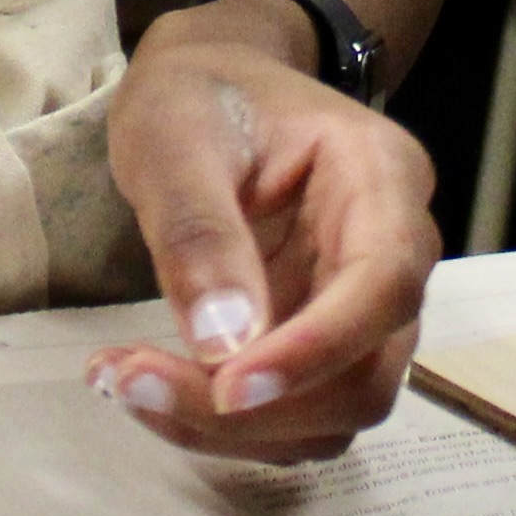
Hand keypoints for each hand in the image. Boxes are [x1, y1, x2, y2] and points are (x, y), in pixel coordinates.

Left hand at [89, 0, 437, 462]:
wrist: (209, 87)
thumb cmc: (198, 95)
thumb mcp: (174, 137)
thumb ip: (200, 232)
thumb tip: (224, 346)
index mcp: (381, 176)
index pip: (382, 286)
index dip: (317, 351)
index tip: (228, 387)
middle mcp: (394, 251)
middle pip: (367, 372)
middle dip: (257, 407)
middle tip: (131, 383)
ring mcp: (362, 307)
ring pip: (335, 411)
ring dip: (234, 428)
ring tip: (121, 382)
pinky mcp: (322, 343)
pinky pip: (297, 415)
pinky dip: (225, 425)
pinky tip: (150, 386)